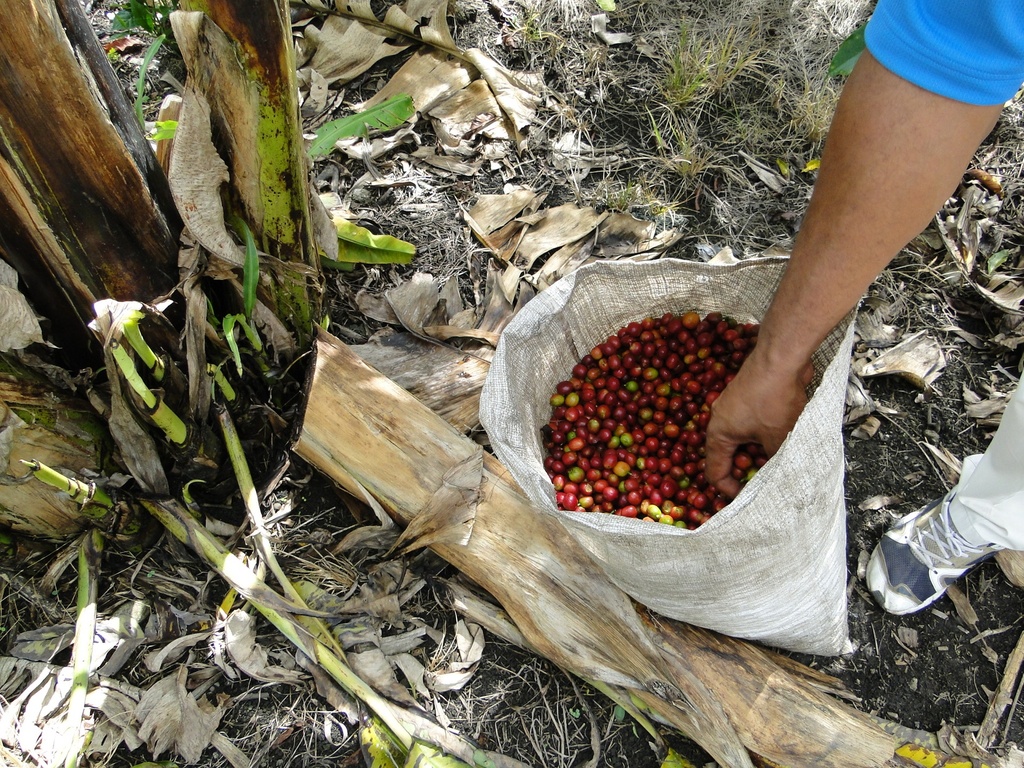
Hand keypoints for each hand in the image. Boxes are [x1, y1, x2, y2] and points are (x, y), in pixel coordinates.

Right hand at [704, 347, 813, 497]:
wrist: (781, 357)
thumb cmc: (774, 399)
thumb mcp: (777, 439)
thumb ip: (773, 463)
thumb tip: (778, 479)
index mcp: (718, 434)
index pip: (715, 472)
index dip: (730, 491)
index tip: (750, 498)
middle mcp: (720, 420)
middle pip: (729, 456)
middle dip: (748, 470)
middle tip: (770, 479)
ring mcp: (733, 407)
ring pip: (743, 441)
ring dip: (759, 452)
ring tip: (780, 459)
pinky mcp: (747, 397)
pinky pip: (751, 426)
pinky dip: (763, 436)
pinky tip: (783, 437)